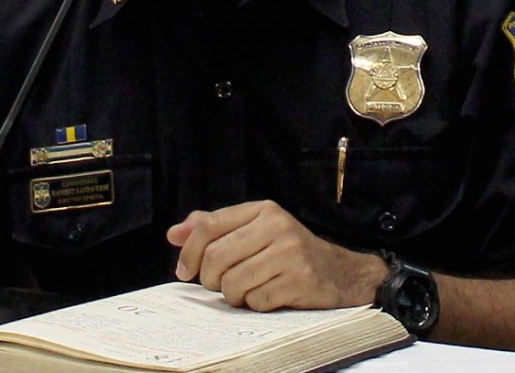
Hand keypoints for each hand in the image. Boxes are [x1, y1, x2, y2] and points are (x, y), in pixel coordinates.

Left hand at [166, 200, 385, 311]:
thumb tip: (174, 234)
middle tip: (222, 284)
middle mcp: (276, 225)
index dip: (189, 251)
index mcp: (262, 209)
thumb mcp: (254, 230)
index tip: (184, 272)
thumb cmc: (288, 252)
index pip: (209, 225)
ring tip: (248, 291)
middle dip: (211, 279)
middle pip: (216, 257)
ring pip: (233, 283)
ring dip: (234, 296)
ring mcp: (290, 252)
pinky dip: (256, 305)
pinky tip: (269, 296)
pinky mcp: (299, 279)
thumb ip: (215, 228)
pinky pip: (256, 301)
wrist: (341, 273)